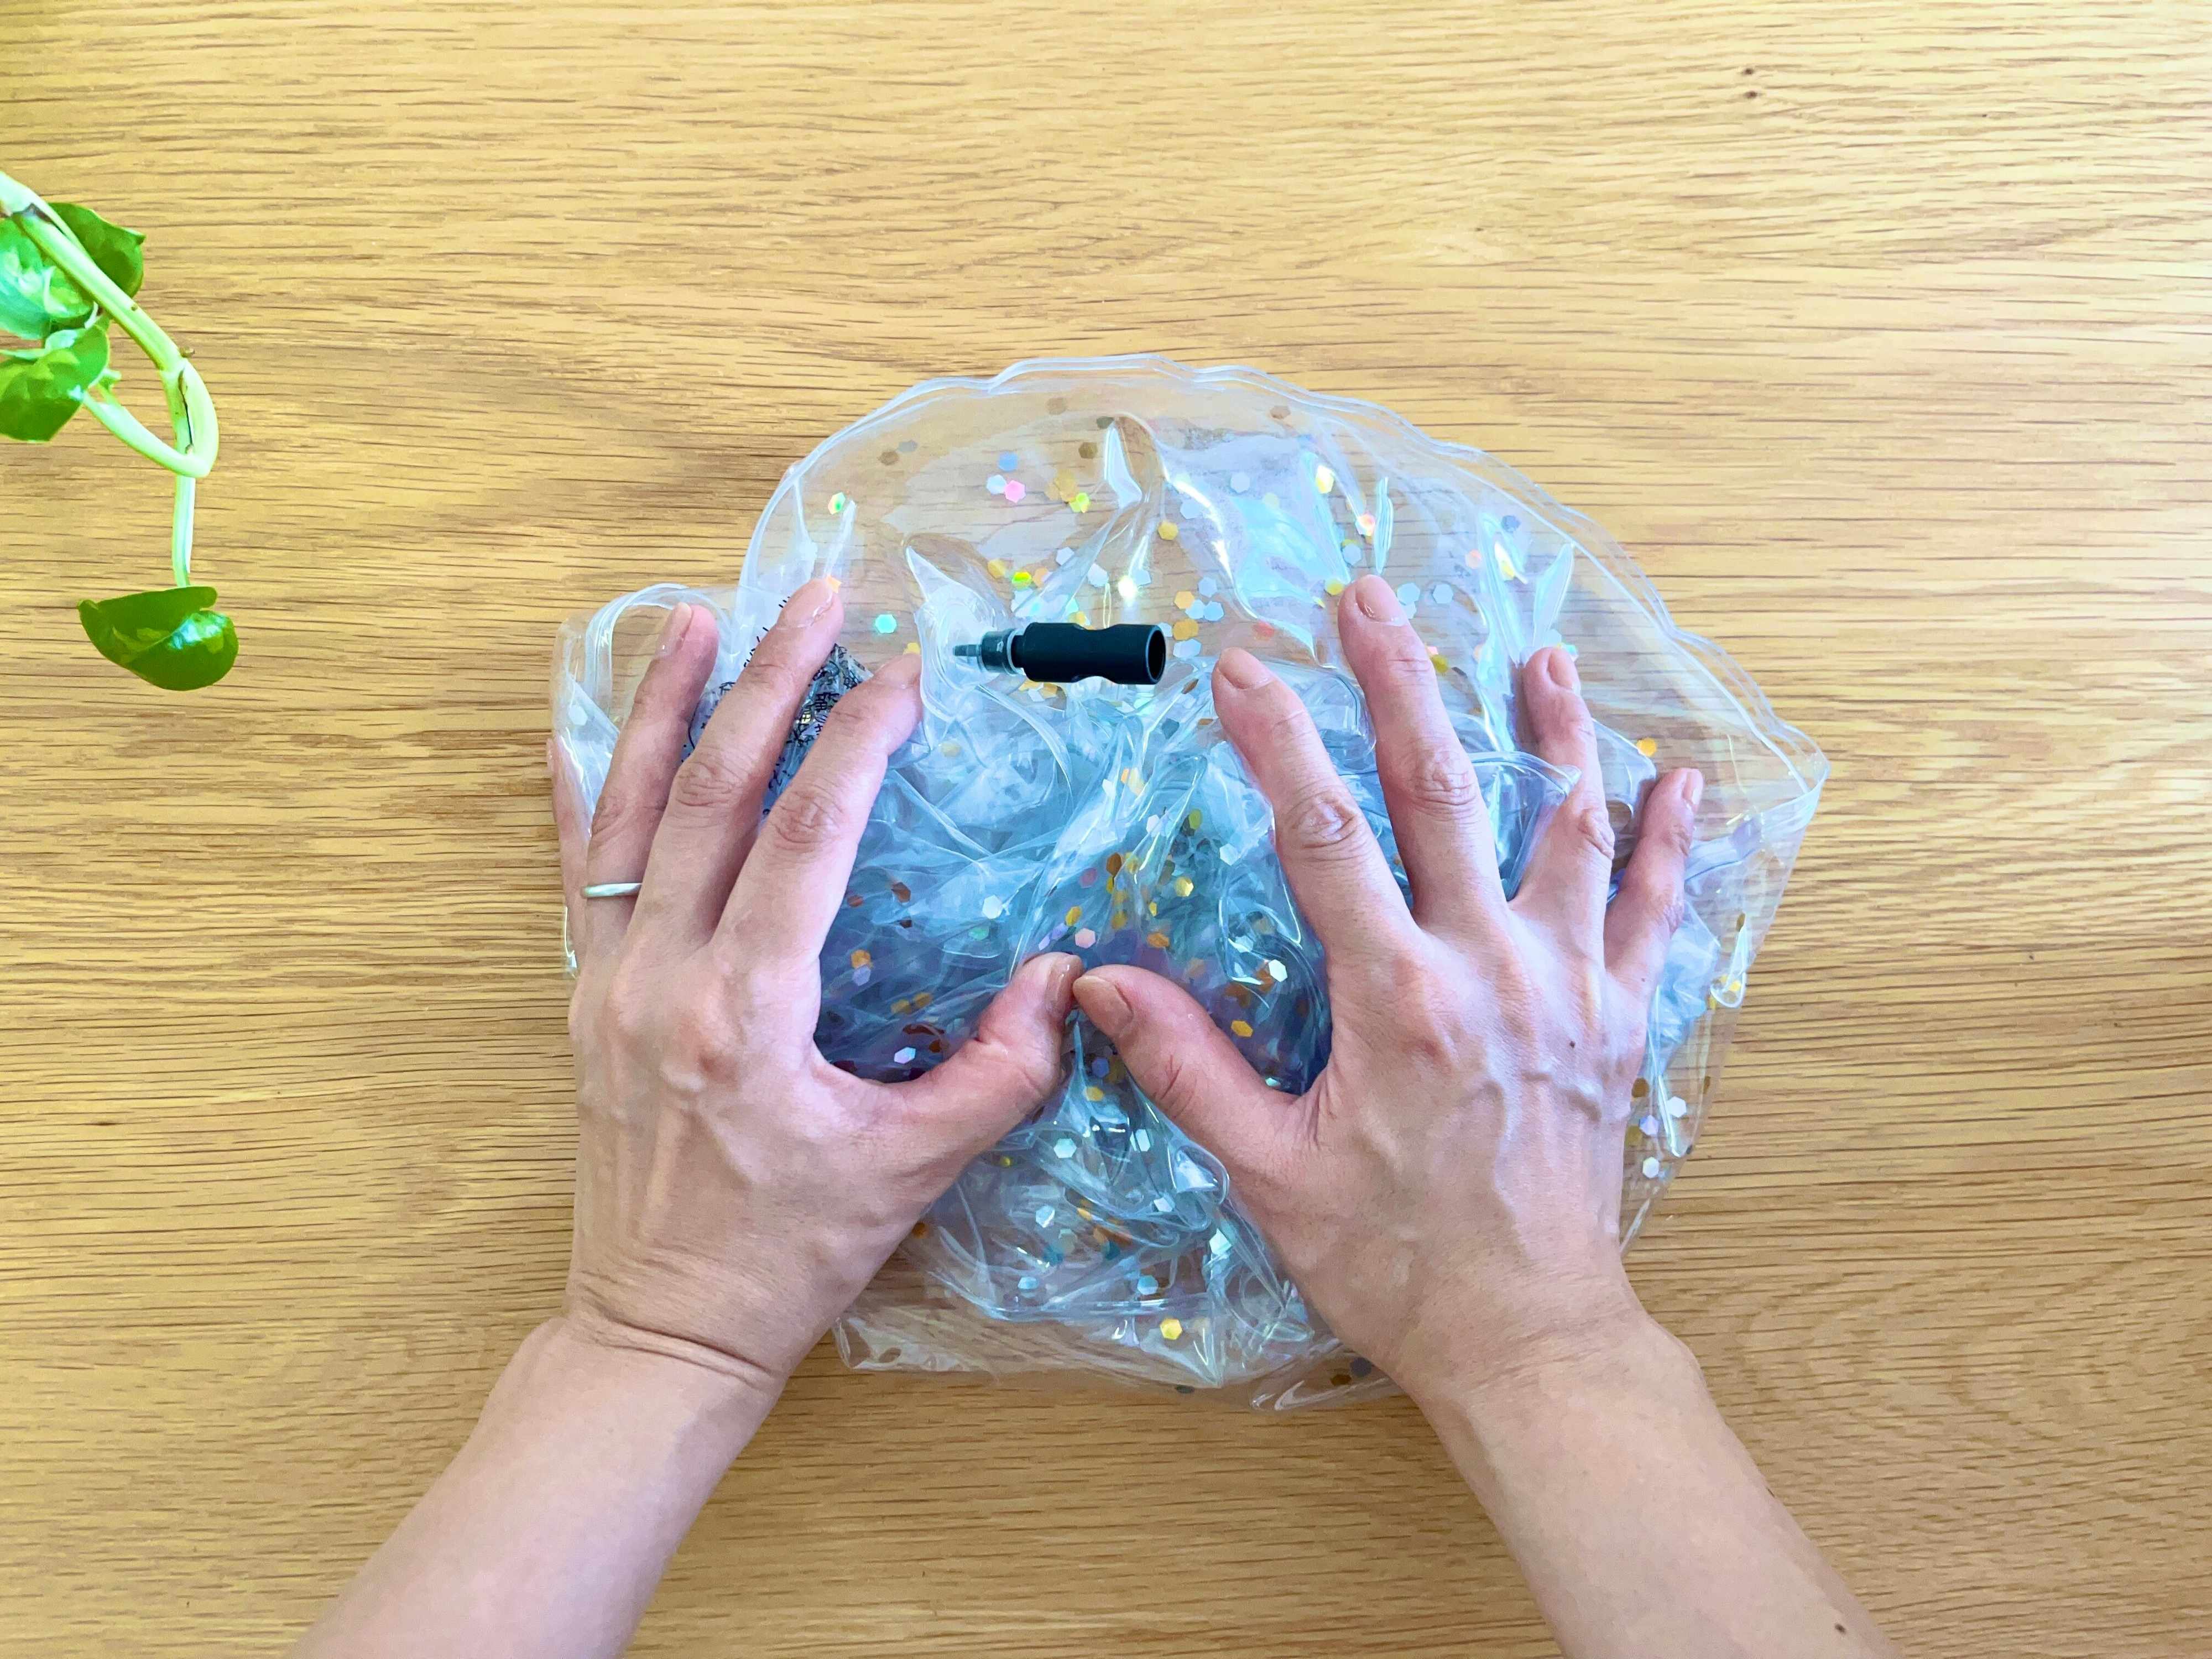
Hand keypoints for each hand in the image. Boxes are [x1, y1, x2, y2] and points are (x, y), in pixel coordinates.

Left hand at [550, 580, 1078, 1397]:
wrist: (662, 1326)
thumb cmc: (791, 1255)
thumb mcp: (913, 1172)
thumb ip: (1000, 1074)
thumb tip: (1067, 978)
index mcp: (747, 1015)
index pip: (806, 840)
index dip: (856, 744)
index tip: (901, 673)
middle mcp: (662, 981)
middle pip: (713, 795)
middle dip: (768, 683)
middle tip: (814, 596)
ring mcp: (608, 985)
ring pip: (631, 813)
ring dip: (663, 705)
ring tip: (695, 614)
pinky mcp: (583, 1002)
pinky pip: (574, 874)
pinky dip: (578, 792)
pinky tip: (578, 726)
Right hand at [1071, 574, 1700, 1404]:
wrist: (1527, 1335)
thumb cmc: (1391, 1261)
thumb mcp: (1268, 1173)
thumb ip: (1186, 1067)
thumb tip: (1096, 982)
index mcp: (1398, 1001)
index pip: (1325, 836)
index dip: (1279, 740)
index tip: (1243, 663)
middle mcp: (1491, 972)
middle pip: (1443, 794)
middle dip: (1401, 684)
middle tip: (1371, 599)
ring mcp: (1569, 990)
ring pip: (1566, 830)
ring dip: (1551, 733)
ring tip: (1539, 653)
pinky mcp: (1620, 1022)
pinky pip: (1655, 914)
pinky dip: (1670, 843)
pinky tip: (1683, 778)